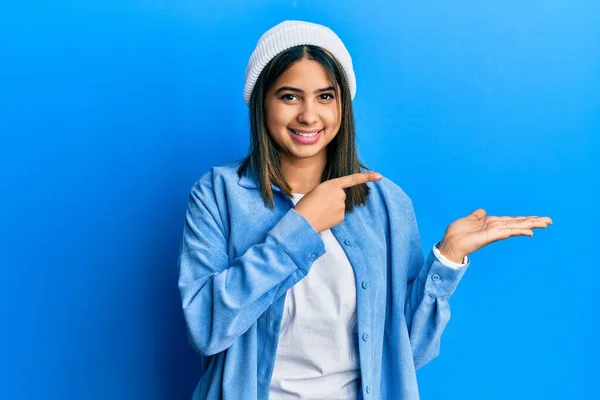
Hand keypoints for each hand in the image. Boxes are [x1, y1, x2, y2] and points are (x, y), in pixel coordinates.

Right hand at [294, 172, 381, 232]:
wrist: (303, 220)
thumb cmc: (305, 205)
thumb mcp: (315, 191)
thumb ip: (328, 191)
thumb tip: (335, 200)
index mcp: (331, 184)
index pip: (352, 179)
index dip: (366, 177)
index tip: (379, 176)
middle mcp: (340, 194)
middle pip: (341, 195)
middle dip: (333, 199)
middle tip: (319, 204)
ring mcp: (342, 206)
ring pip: (339, 206)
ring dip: (332, 208)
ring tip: (319, 211)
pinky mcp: (341, 216)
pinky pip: (339, 215)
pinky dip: (332, 216)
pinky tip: (323, 217)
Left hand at [437, 209, 552, 262]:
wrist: (450, 243)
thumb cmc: (456, 233)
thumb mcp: (468, 220)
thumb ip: (477, 216)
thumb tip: (483, 211)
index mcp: (491, 223)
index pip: (511, 220)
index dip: (523, 219)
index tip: (536, 218)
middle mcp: (496, 227)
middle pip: (518, 223)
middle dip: (533, 222)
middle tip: (549, 221)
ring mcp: (495, 232)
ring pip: (517, 227)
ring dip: (531, 225)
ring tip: (546, 223)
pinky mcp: (492, 235)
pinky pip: (508, 231)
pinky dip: (519, 230)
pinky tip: (530, 231)